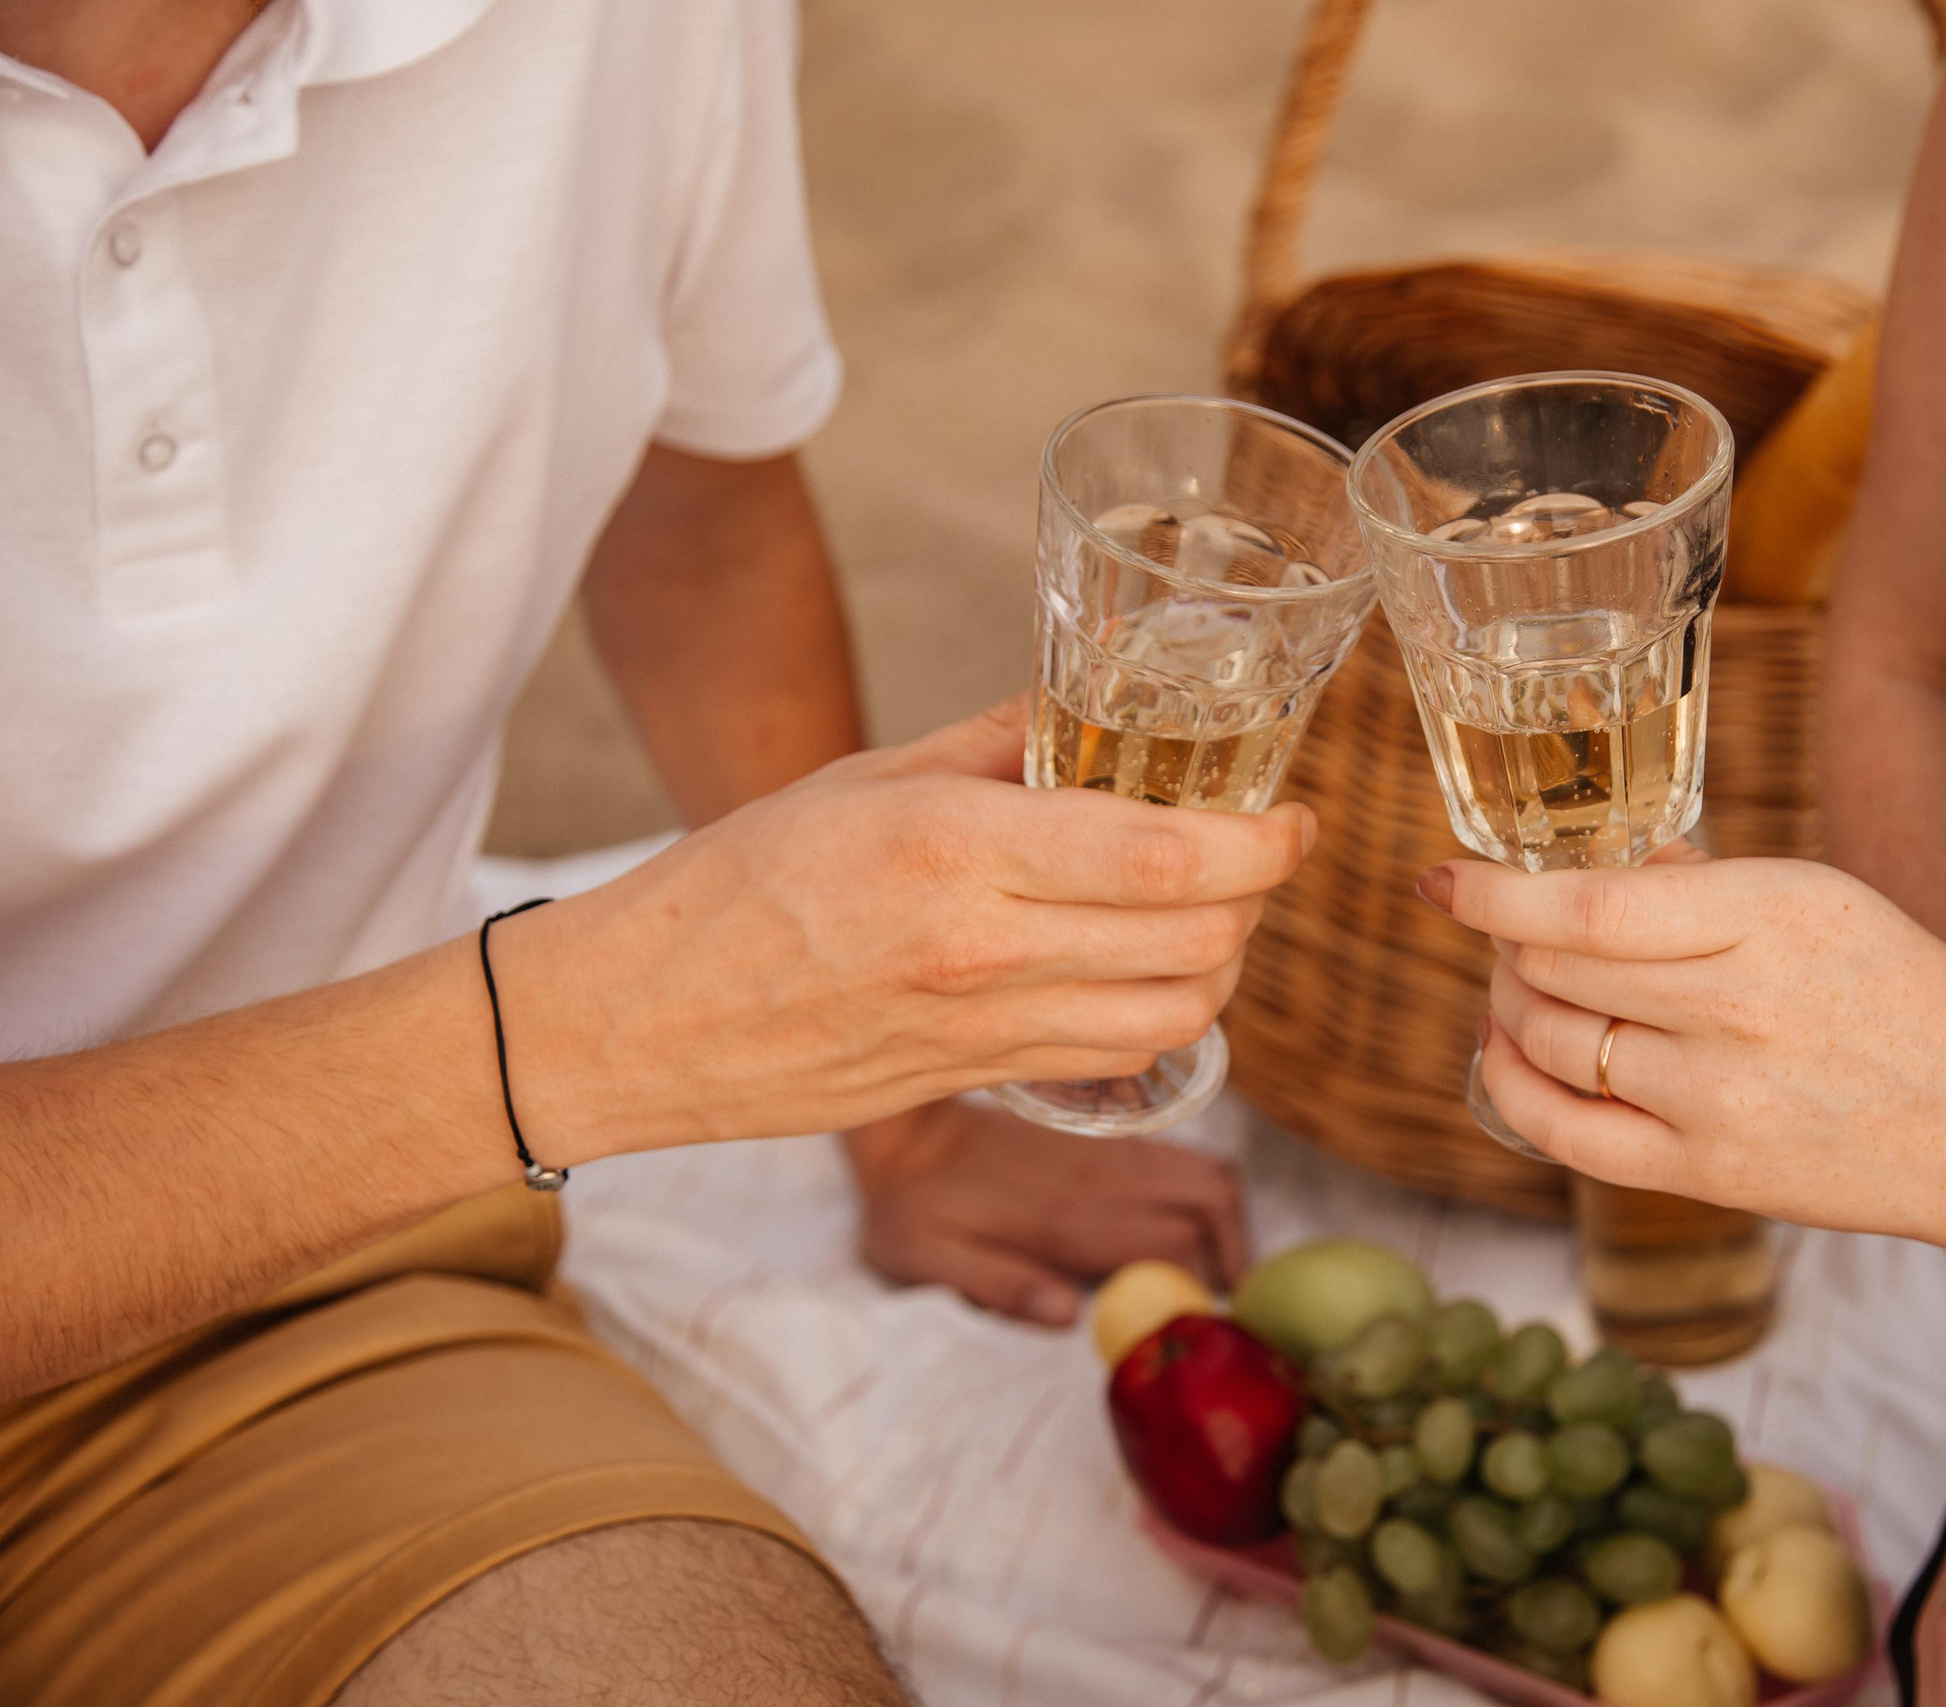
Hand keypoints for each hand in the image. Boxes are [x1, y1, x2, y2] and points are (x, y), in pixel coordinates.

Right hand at [505, 696, 1313, 1164]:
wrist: (642, 1021)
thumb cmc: (740, 882)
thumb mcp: (870, 778)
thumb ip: (1001, 745)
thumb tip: (1096, 707)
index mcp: (956, 850)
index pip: (1164, 858)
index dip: (1262, 843)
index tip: (1292, 815)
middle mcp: (984, 950)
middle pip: (1199, 943)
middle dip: (1257, 897)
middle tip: (1253, 851)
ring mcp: (986, 1031)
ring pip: (1179, 1016)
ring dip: (1221, 963)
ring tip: (1205, 912)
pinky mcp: (979, 1083)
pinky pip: (1121, 1059)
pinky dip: (1166, 1015)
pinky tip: (1146, 969)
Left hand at [843, 1099, 1247, 1325]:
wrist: (907, 1131)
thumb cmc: (912, 1208)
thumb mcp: (926, 1257)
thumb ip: (996, 1284)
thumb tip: (1068, 1316)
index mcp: (1067, 1214)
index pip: (1176, 1242)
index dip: (1203, 1287)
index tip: (1205, 1327)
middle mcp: (1104, 1175)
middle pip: (1214, 1199)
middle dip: (1236, 1254)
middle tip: (1223, 1305)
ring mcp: (1113, 1152)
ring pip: (1211, 1174)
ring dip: (1230, 1225)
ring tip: (1215, 1276)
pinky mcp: (1110, 1142)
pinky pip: (1186, 1160)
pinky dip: (1208, 1198)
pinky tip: (1187, 1236)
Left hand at [1422, 851, 1945, 1240]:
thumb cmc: (1900, 989)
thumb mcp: (1815, 896)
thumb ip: (1696, 883)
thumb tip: (1587, 875)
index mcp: (1765, 917)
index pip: (1586, 907)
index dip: (1495, 896)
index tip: (1444, 881)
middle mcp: (1734, 1010)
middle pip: (1555, 975)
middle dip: (1504, 948)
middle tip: (1502, 934)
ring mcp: (1717, 1101)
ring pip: (1551, 1046)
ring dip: (1508, 1009)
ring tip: (1512, 988)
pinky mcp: (1711, 1174)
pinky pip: (1570, 1136)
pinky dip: (1514, 1092)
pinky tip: (1501, 1056)